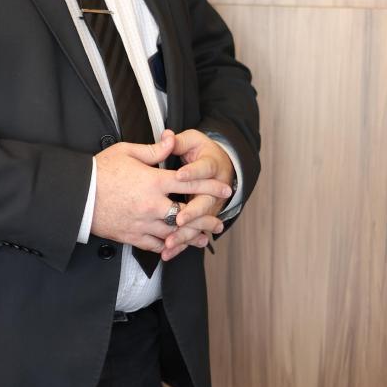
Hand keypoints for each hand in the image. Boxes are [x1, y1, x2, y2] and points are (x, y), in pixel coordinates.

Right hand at [91, 131, 227, 251]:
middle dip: (207, 218)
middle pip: (188, 214)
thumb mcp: (126, 152)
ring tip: (204, 239)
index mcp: (154, 181)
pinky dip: (168, 246)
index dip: (211, 186)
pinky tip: (176, 246)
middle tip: (219, 222)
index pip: (191, 183)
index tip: (225, 189)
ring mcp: (143, 223)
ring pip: (175, 233)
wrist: (76, 196)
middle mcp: (153, 205)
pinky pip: (156, 245)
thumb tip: (172, 139)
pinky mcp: (132, 236)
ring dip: (192, 236)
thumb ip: (154, 150)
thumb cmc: (99, 170)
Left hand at [160, 128, 234, 261]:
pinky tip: (168, 251)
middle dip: (193, 212)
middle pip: (205, 202)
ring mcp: (210, 206)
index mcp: (212, 165)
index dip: (192, 172)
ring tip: (170, 242)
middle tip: (180, 218)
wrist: (220, 166)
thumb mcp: (192, 141)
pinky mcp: (204, 218)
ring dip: (186, 233)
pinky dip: (181, 244)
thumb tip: (166, 134)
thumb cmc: (202, 152)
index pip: (203, 169)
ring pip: (200, 222)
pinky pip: (193, 233)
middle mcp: (214, 189)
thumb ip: (179, 141)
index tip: (180, 175)